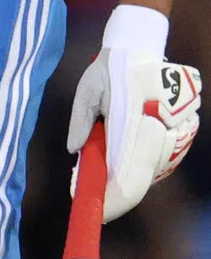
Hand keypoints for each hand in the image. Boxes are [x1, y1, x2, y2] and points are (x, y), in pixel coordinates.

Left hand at [67, 5, 200, 221]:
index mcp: (134, 122)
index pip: (127, 177)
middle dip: (115, 191)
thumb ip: (80, 122)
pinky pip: (160, 160)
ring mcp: (177, 134)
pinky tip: (123, 159)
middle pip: (140, 179)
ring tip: (102, 172)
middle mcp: (160, 133)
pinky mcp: (184, 133)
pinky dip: (141, 166)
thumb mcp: (87, 90)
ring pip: (151, 171)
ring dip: (128, 178)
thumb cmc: (109, 68)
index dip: (112, 199)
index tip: (96, 211)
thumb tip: (74, 152)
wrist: (142, 47)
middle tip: (90, 191)